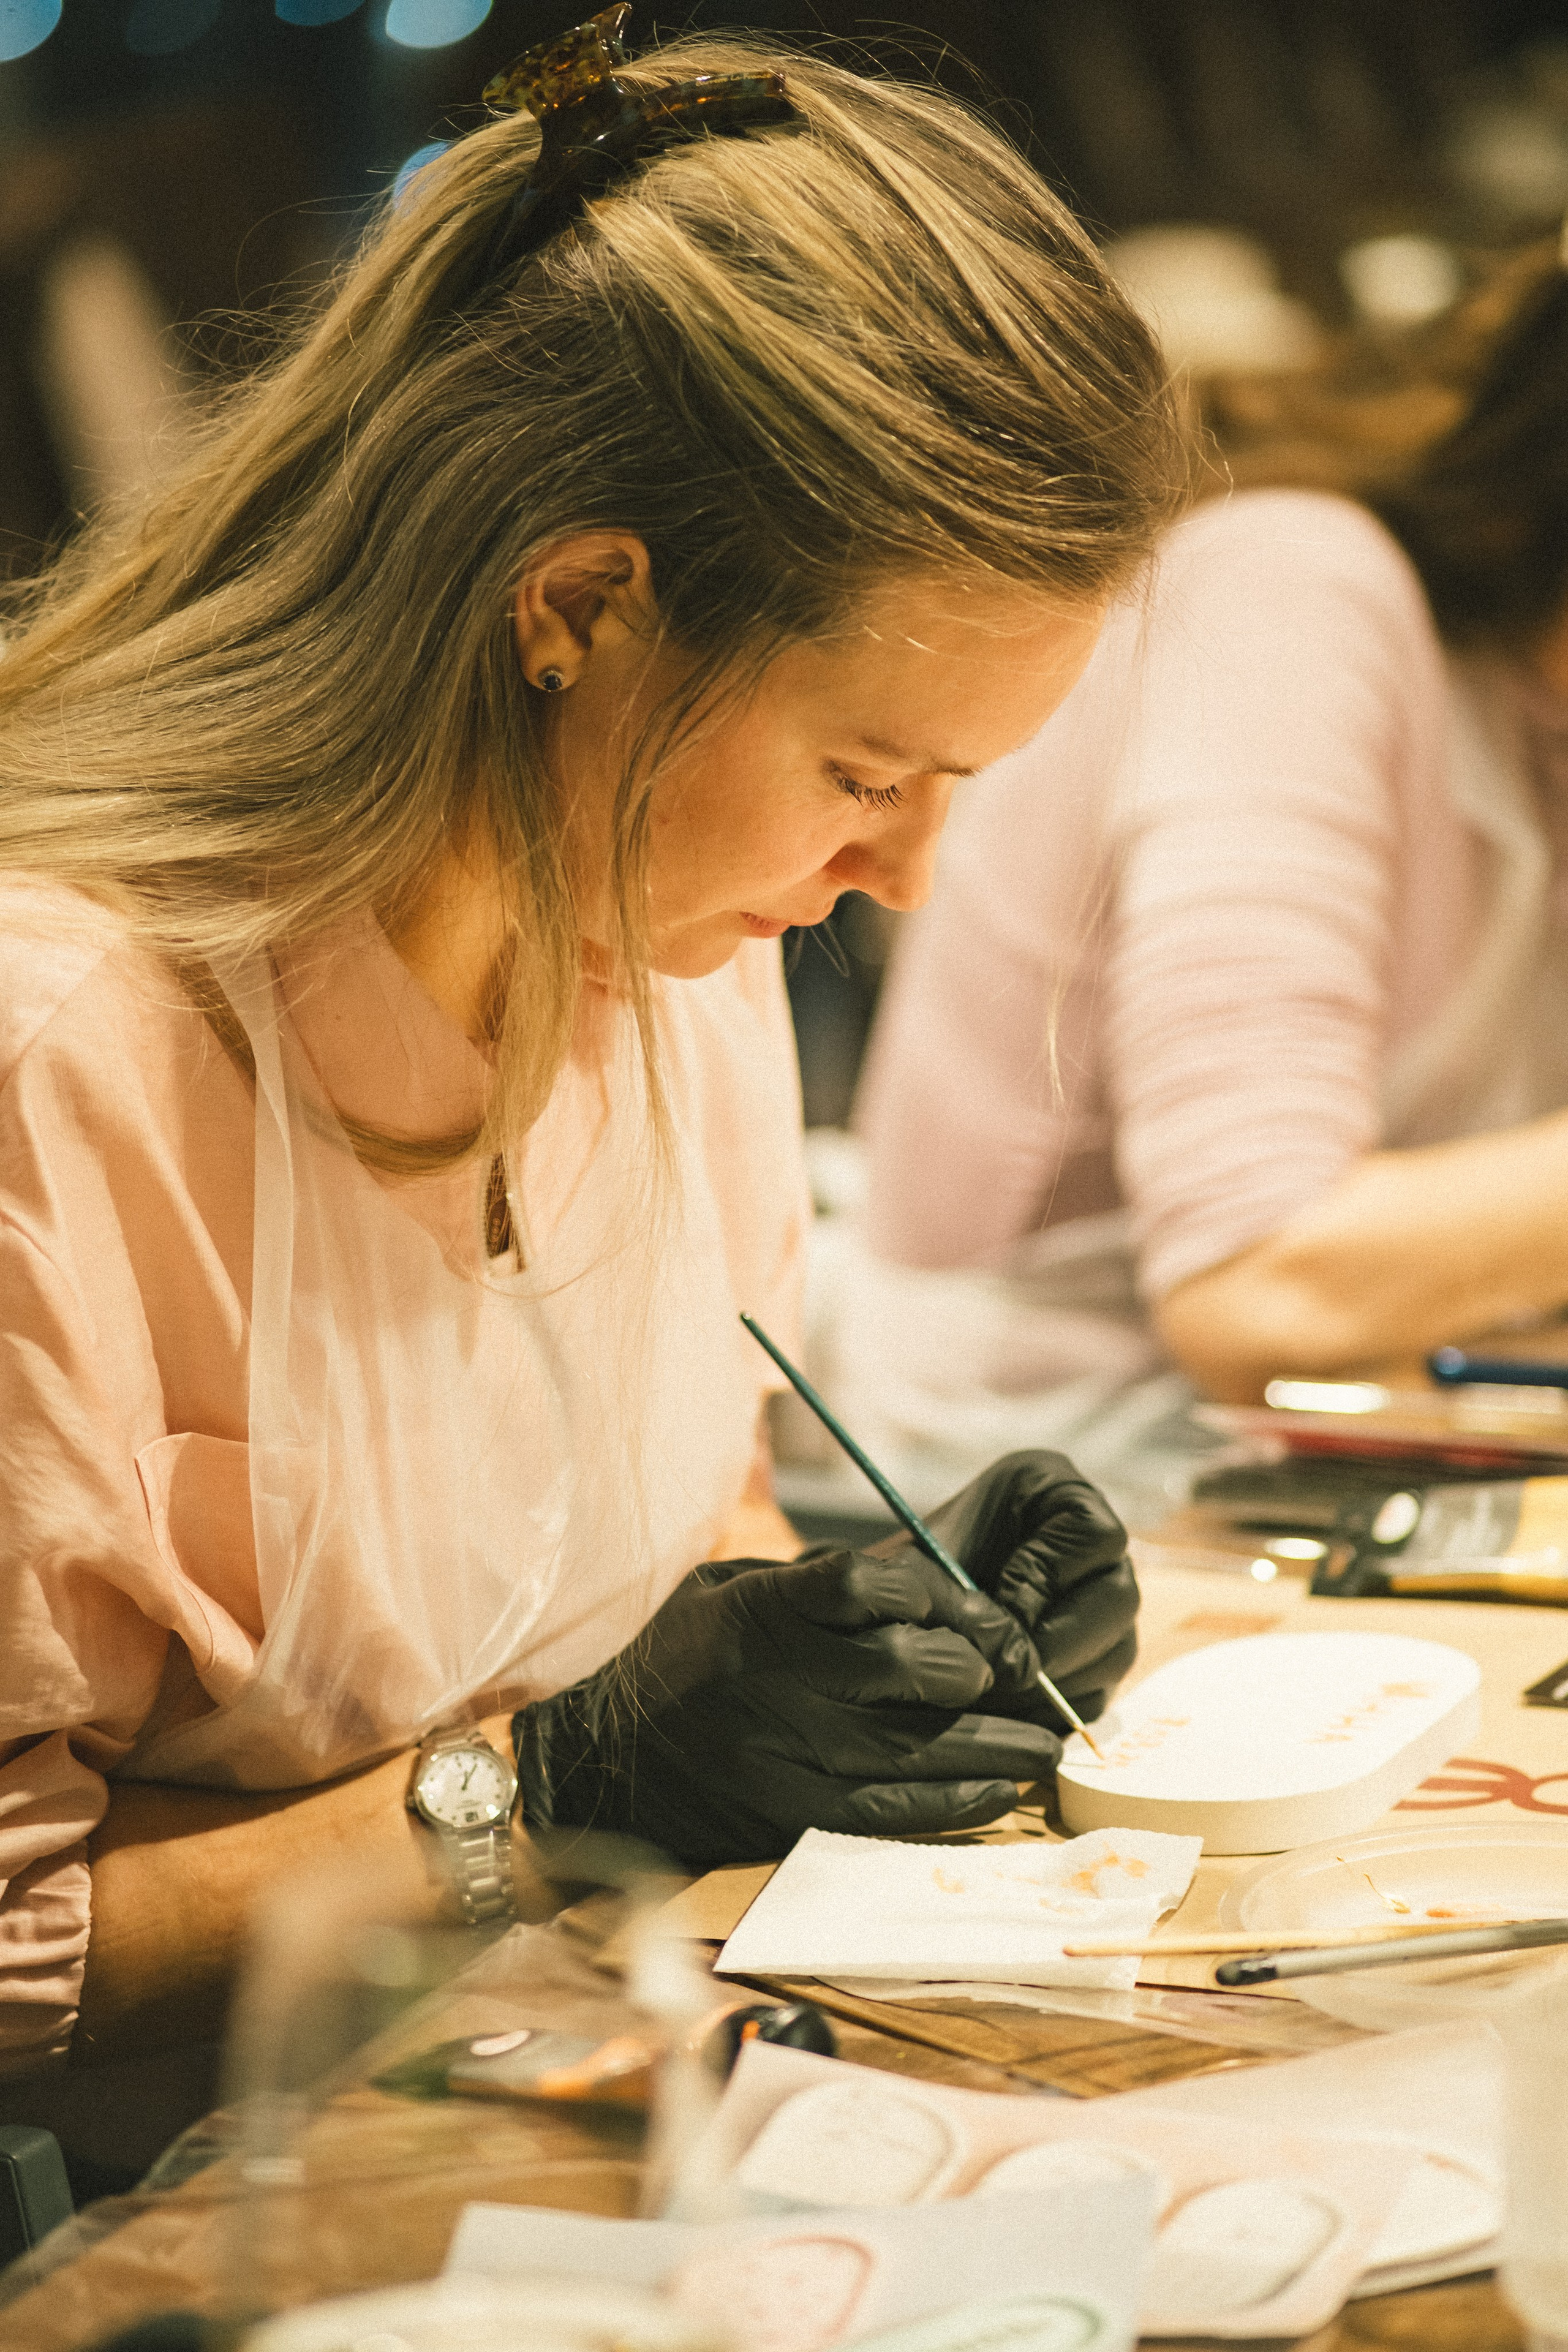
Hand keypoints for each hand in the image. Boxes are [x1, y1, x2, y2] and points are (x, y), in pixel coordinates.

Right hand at [513, 1548, 1060, 1865]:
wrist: (604, 1767)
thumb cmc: (680, 1663)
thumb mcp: (725, 1591)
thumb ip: (810, 1581)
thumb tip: (918, 1581)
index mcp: (758, 1611)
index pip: (865, 1585)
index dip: (941, 1595)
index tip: (984, 1614)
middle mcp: (773, 1681)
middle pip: (904, 1667)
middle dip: (978, 1670)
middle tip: (1019, 1674)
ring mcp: (781, 1755)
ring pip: (914, 1746)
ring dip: (994, 1745)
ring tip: (1044, 1742)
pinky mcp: (788, 1817)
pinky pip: (891, 1812)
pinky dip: (955, 1802)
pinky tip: (1000, 1790)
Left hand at [908, 1450, 1137, 1727]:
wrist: (895, 1616)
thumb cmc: (907, 1577)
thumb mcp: (924, 1567)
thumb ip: (966, 1596)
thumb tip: (1019, 1660)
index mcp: (1059, 1495)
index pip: (1096, 1534)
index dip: (1049, 1575)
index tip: (999, 1603)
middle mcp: (1097, 1548)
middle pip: (1120, 1598)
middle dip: (1056, 1642)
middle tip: (1000, 1666)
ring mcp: (1106, 1606)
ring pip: (1115, 1654)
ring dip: (1054, 1683)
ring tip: (993, 1690)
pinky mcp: (1098, 1662)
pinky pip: (1097, 1695)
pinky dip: (1050, 1710)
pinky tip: (1004, 1707)